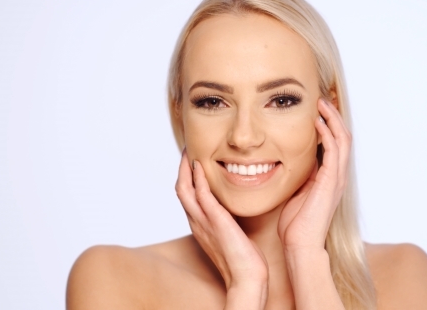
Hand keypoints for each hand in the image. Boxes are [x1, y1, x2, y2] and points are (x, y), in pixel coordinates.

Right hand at [175, 151, 268, 306]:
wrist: (246, 277)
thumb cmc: (242, 258)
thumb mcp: (231, 233)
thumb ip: (226, 220)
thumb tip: (232, 209)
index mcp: (200, 224)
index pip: (187, 196)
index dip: (186, 177)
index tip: (192, 160)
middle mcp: (197, 222)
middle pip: (180, 189)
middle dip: (182, 168)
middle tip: (187, 150)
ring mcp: (203, 222)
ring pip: (184, 190)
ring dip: (185, 168)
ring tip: (189, 151)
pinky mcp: (216, 221)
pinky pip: (202, 196)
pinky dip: (198, 179)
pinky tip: (200, 165)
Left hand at [277, 98, 351, 253]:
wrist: (300, 244)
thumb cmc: (296, 224)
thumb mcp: (297, 193)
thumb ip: (300, 177)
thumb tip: (288, 162)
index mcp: (330, 178)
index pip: (335, 144)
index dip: (329, 125)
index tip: (317, 109)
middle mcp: (337, 175)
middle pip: (343, 136)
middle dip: (334, 116)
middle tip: (323, 99)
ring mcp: (337, 178)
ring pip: (343, 139)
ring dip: (332, 119)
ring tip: (321, 103)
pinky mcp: (331, 181)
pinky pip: (334, 150)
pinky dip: (327, 133)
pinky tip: (317, 121)